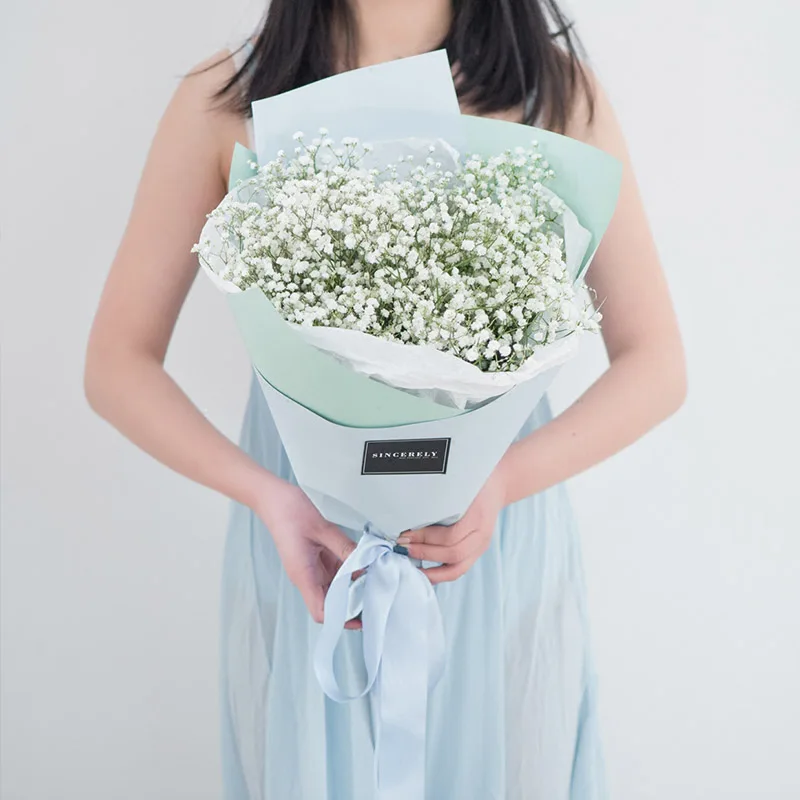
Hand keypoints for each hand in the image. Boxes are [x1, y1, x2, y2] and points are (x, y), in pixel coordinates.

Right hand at [254, 478, 360, 628]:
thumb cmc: (290, 512)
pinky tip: (364, 566)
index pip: (321, 611)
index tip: (363, 615)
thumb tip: (367, 564)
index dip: (342, 618)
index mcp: (303, 575)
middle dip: (352, 605)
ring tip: (375, 582)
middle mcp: (306, 577)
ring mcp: (311, 569)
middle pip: (330, 604)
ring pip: (334, 589)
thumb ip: (345, 547)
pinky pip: (334, 573)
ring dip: (352, 588)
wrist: (273, 498)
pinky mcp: (315, 560)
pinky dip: (349, 573)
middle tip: (377, 597)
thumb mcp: (322, 528)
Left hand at [400, 463, 507, 584]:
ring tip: (411, 563)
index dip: (425, 538)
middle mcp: (482, 534)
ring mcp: (482, 545)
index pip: (450, 535)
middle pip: (453, 553)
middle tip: (403, 545)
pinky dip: (441, 575)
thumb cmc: (475, 481)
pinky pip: (459, 570)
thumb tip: (410, 511)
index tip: (405, 533)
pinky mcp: (477, 552)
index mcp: (478, 515)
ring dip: (431, 570)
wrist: (499, 484)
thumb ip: (441, 497)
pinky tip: (425, 573)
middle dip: (424, 552)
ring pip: (457, 568)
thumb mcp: (460, 484)